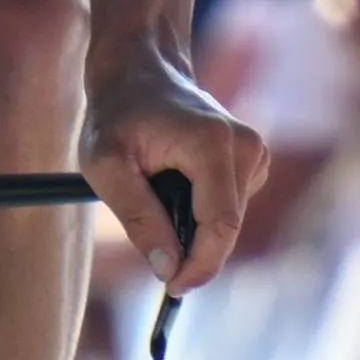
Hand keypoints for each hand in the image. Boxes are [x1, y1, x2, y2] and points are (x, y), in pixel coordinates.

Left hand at [80, 46, 270, 290]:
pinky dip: (199, 211)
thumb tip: (167, 268)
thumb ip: (137, 217)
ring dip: (190, 226)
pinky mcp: (251, 159)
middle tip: (149, 246)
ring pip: (226, 221)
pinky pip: (226, 207)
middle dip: (190, 248)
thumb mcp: (106, 166)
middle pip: (226, 228)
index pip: (221, 226)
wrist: (139, 70)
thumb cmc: (116, 115)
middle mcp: (246, 145)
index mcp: (214, 145)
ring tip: (154, 191)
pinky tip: (173, 183)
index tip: (172, 289)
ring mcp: (253, 151)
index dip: (200, 266)